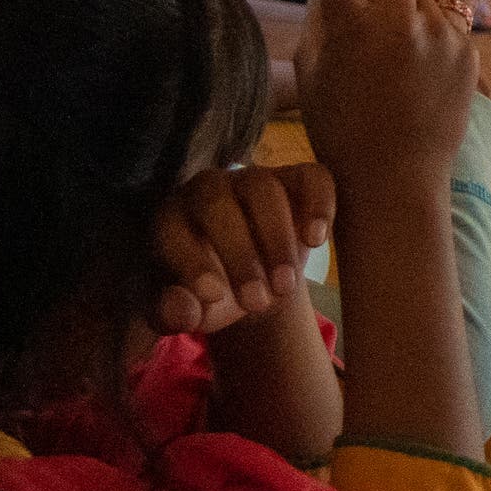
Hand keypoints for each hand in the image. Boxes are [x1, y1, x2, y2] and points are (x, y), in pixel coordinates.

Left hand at [147, 162, 333, 335]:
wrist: (258, 282)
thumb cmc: (216, 294)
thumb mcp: (192, 310)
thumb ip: (176, 313)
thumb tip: (180, 311)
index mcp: (172, 218)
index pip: (173, 230)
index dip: (192, 262)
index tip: (215, 296)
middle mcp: (209, 189)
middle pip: (218, 204)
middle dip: (240, 255)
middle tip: (257, 302)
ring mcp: (254, 179)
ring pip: (263, 189)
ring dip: (277, 239)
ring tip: (286, 286)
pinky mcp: (296, 180)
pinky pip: (311, 177)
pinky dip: (318, 204)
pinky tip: (316, 240)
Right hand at [293, 0, 478, 207]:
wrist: (392, 179)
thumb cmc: (339, 119)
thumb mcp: (316, 64)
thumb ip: (326, 12)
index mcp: (343, 26)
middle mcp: (391, 24)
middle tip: (373, 29)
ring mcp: (434, 35)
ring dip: (409, 12)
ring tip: (398, 65)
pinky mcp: (466, 49)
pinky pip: (447, 20)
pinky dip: (434, 39)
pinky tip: (421, 81)